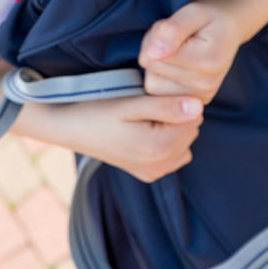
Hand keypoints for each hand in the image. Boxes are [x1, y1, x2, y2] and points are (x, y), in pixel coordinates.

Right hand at [70, 92, 203, 182]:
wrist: (69, 127)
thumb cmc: (97, 109)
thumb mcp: (129, 103)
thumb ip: (165, 106)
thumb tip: (198, 106)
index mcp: (159, 146)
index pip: (194, 116)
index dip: (178, 99)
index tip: (153, 94)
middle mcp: (161, 165)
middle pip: (191, 130)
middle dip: (176, 115)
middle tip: (145, 104)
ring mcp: (154, 172)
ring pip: (184, 142)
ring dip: (172, 129)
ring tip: (144, 118)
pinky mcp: (147, 174)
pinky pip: (173, 156)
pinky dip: (165, 143)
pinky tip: (144, 132)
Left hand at [138, 0, 245, 104]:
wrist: (231, 28)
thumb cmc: (210, 16)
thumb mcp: (193, 11)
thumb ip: (172, 30)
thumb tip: (153, 53)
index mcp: (206, 62)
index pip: (150, 55)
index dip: (154, 36)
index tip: (172, 27)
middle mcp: (204, 85)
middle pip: (150, 68)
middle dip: (154, 48)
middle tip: (175, 37)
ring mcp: (200, 97)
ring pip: (151, 82)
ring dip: (156, 63)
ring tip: (176, 49)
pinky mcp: (193, 101)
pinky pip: (159, 92)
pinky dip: (161, 77)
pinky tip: (176, 64)